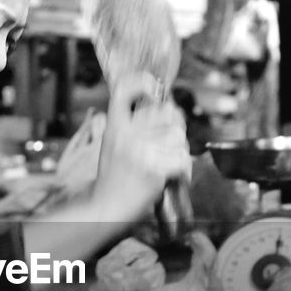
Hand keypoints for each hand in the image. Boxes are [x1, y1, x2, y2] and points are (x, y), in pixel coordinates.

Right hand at [92, 72, 190, 221]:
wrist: (106, 209)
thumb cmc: (115, 179)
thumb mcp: (113, 144)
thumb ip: (133, 126)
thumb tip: (168, 108)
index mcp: (114, 126)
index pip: (123, 90)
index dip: (141, 81)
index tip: (154, 87)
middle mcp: (125, 134)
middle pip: (167, 114)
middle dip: (175, 128)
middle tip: (169, 145)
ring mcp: (139, 151)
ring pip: (179, 138)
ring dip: (180, 153)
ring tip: (168, 165)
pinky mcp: (154, 168)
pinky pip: (182, 159)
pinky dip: (184, 171)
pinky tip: (173, 178)